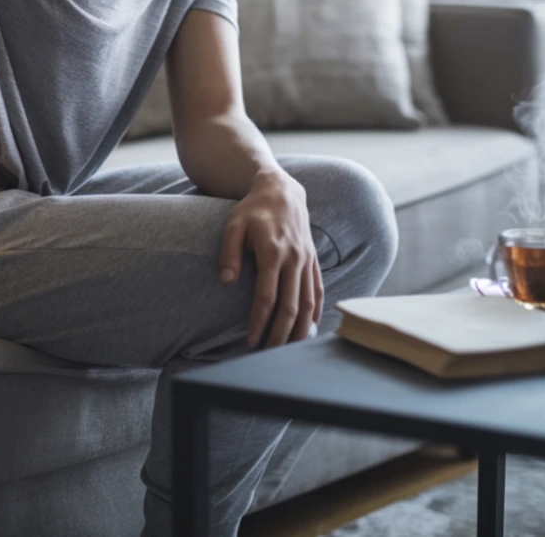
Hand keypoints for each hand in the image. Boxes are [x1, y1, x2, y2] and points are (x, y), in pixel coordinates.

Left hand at [218, 166, 323, 348]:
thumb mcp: (233, 224)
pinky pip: (318, 290)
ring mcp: (306, 260)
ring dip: (301, 329)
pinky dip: (316, 311)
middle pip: (291, 306)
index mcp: (273, 253)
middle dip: (280, 334)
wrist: (282, 191)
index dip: (259, 322)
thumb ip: (229, 253)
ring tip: (290, 349)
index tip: (251, 340)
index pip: (267, 297)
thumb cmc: (252, 209)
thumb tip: (227, 282)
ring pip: (308, 303)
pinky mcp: (313, 260)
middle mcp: (294, 259)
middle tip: (269, 354)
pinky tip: (310, 328)